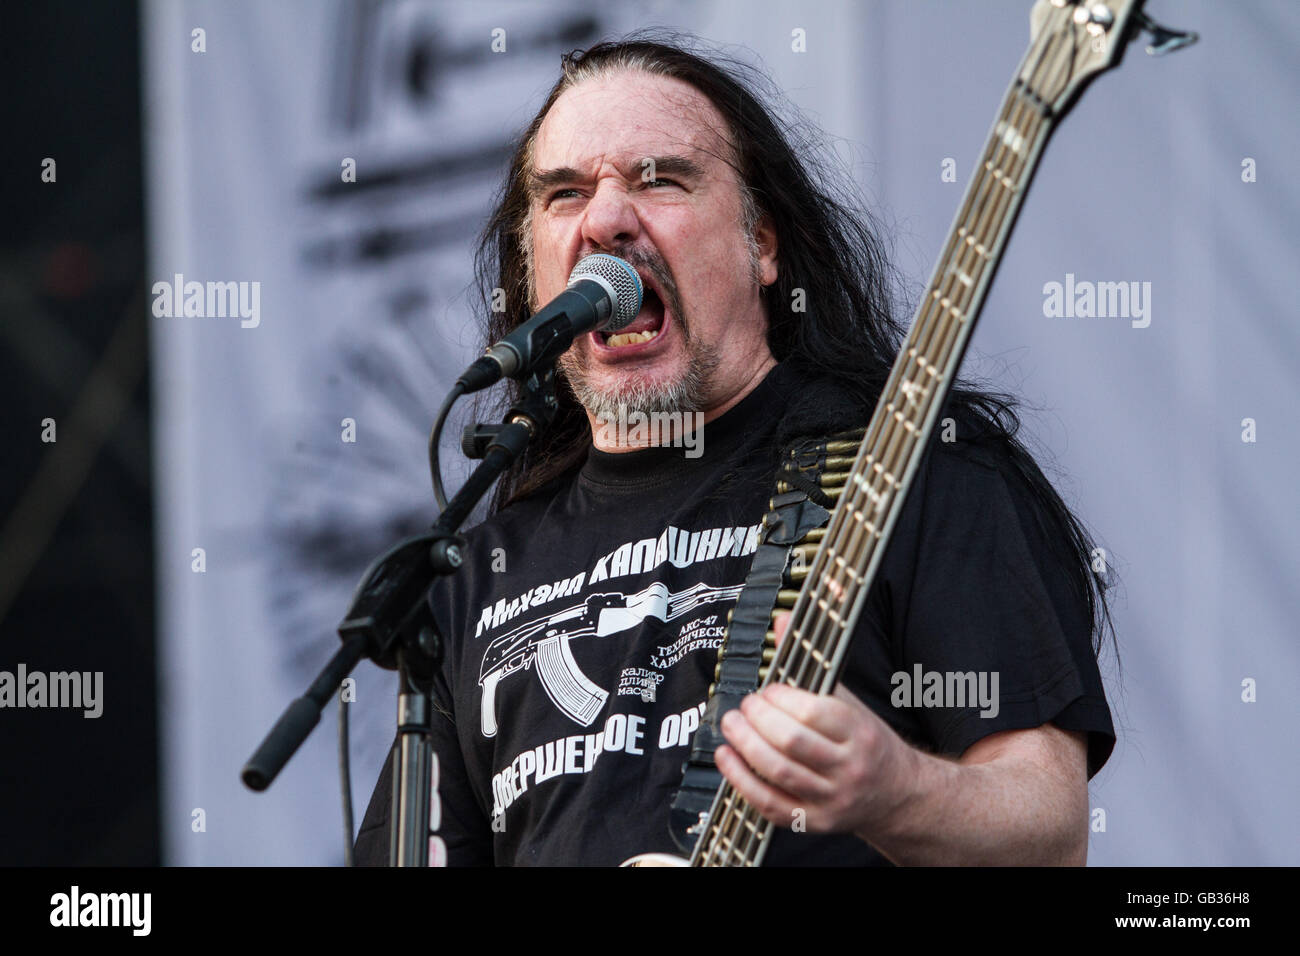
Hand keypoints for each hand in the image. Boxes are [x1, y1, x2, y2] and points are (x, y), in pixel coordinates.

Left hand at [714, 612, 915, 837]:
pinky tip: (727, 758)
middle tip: (744, 706)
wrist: (896, 795)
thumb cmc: (867, 743)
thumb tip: (782, 620)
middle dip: (757, 720)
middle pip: (792, 743)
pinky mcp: (813, 822)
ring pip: (778, 772)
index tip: (768, 690)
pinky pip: (769, 804)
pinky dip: (741, 780)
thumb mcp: (849, 701)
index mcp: (860, 733)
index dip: (781, 699)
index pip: (814, 713)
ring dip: (744, 745)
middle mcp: (848, 768)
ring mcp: (830, 799)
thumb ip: (811, 664)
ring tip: (731, 725)